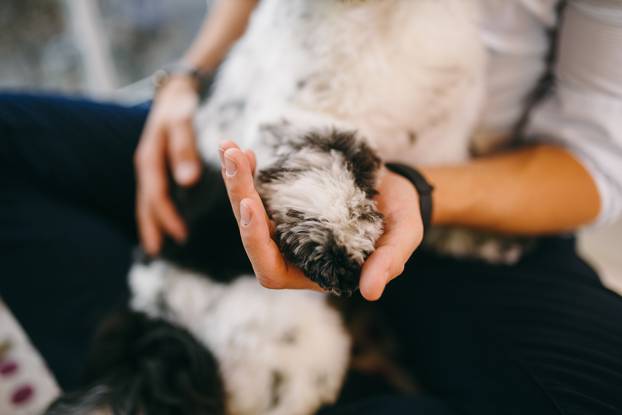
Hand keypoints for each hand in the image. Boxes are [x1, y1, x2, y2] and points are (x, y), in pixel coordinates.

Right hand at [134, 78, 201, 253]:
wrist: (175, 87)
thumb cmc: (180, 105)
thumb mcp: (181, 123)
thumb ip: (184, 150)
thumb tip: (187, 181)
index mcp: (149, 159)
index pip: (156, 196)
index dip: (166, 218)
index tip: (180, 237)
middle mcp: (146, 164)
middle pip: (145, 202)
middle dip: (151, 226)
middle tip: (157, 251)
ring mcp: (150, 163)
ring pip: (147, 197)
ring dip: (151, 220)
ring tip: (156, 242)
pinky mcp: (157, 161)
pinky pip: (153, 189)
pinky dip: (156, 206)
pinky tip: (164, 217)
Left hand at [220, 141, 423, 300]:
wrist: (399, 188)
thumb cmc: (401, 218)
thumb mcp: (403, 236)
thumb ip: (389, 263)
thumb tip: (371, 293)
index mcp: (314, 269)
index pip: (271, 270)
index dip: (256, 242)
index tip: (251, 206)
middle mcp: (293, 250)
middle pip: (252, 234)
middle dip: (239, 197)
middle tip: (234, 161)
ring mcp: (286, 224)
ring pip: (249, 209)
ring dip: (237, 180)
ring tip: (230, 149)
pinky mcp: (286, 201)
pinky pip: (258, 190)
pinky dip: (248, 170)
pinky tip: (241, 150)